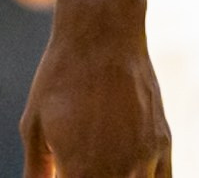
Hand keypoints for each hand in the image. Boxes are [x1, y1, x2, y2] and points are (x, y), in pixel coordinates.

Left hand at [21, 1, 169, 177]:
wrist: (103, 34)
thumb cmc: (64, 74)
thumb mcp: (34, 125)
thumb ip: (36, 169)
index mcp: (83, 169)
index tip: (63, 176)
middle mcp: (121, 169)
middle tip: (74, 169)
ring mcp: (146, 158)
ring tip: (98, 166)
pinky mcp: (163, 144)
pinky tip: (127, 171)